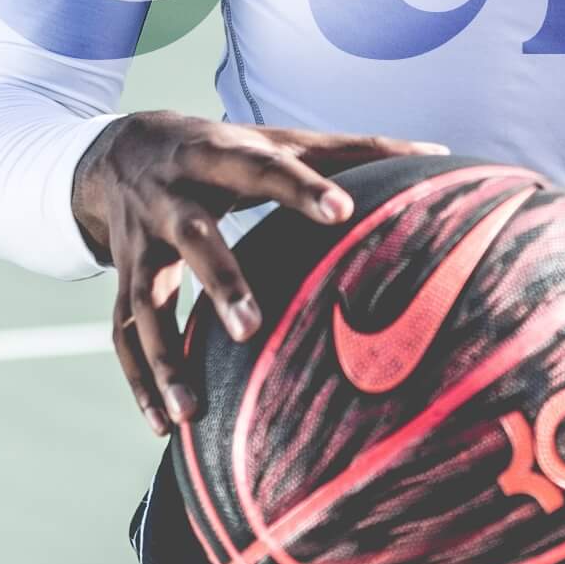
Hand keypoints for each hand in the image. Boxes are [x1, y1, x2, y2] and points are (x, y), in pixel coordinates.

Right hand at [73, 110, 446, 435]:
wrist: (122, 147)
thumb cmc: (227, 149)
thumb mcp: (283, 139)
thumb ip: (359, 149)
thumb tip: (442, 156)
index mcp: (221, 156)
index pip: (264, 169)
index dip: (303, 188)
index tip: (343, 212)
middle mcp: (173, 198)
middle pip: (193, 239)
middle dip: (219, 282)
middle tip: (251, 329)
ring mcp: (141, 243)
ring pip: (143, 302)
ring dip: (164, 357)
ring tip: (190, 413)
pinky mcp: (124, 277)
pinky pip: (124, 332)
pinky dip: (139, 379)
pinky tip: (163, 425)